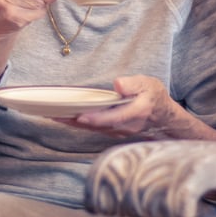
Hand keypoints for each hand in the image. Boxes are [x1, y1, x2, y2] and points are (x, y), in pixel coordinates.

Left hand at [64, 76, 215, 143]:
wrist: (163, 118)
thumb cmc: (154, 97)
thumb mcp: (149, 84)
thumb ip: (134, 84)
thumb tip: (118, 84)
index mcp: (135, 113)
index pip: (113, 117)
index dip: (96, 118)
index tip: (79, 115)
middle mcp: (124, 127)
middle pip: (96, 125)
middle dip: (74, 121)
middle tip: (53, 114)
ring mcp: (117, 132)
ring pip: (91, 129)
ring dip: (72, 123)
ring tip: (52, 115)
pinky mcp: (111, 132)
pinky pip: (91, 129)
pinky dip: (77, 124)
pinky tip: (63, 118)